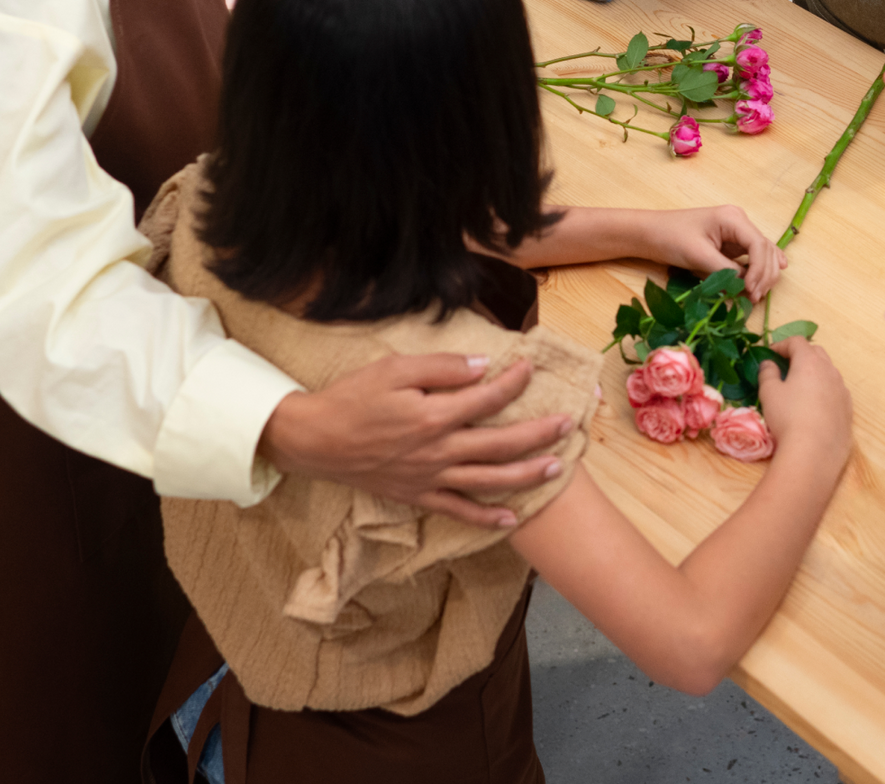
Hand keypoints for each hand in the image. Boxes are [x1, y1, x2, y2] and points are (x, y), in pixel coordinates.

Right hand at [260, 354, 573, 524]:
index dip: (514, 382)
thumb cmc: (354, 397)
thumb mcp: (394, 368)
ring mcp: (429, 478)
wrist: (315, 440)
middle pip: (500, 445)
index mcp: (433, 415)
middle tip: (568, 424)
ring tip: (558, 467)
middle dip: (539, 434)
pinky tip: (513, 518)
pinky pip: (459, 510)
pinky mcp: (418, 496)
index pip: (487, 399)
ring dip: (526, 475)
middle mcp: (437, 450)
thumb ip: (441, 367)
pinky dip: (487, 518)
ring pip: (489, 481)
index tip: (530, 368)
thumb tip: (482, 365)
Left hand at [636, 205, 786, 301]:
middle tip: (755, 297)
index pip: (760, 245)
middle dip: (764, 274)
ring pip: (762, 253)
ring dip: (763, 274)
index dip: (760, 270)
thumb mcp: (699, 256)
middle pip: (765, 249)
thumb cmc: (671, 238)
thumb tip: (746, 287)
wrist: (650, 233)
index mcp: (733, 218)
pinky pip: (752, 256)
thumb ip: (725, 271)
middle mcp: (739, 222)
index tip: (751, 290)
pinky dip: (761, 267)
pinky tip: (776, 270)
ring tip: (756, 294)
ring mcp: (736, 233)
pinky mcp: (730, 244)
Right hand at [757, 336, 851, 469]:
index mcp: (810, 362)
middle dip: (800, 355)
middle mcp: (830, 371)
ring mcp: (842, 391)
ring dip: (814, 373)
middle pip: (816, 353)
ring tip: (800, 387)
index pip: (797, 342)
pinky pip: (836, 392)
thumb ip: (768, 373)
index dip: (782, 344)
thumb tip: (769, 364)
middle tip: (786, 366)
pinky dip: (824, 391)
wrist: (814, 453)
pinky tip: (814, 407)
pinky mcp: (848, 410)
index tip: (770, 353)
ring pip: (828, 372)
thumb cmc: (787, 417)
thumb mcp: (769, 393)